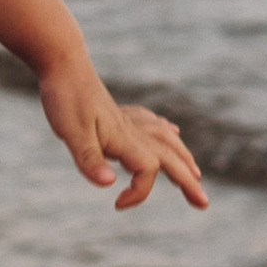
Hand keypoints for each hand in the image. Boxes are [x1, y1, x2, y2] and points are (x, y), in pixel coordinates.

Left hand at [40, 56, 208, 212]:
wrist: (62, 62)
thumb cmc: (65, 97)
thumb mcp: (70, 133)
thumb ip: (90, 159)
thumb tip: (109, 184)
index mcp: (124, 138)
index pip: (147, 170)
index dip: (139, 192)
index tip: (117, 203)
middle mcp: (133, 129)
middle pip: (169, 157)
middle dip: (187, 182)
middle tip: (203, 204)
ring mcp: (128, 119)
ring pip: (165, 139)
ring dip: (183, 157)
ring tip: (195, 173)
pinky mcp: (119, 111)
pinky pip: (151, 123)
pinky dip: (165, 131)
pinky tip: (171, 131)